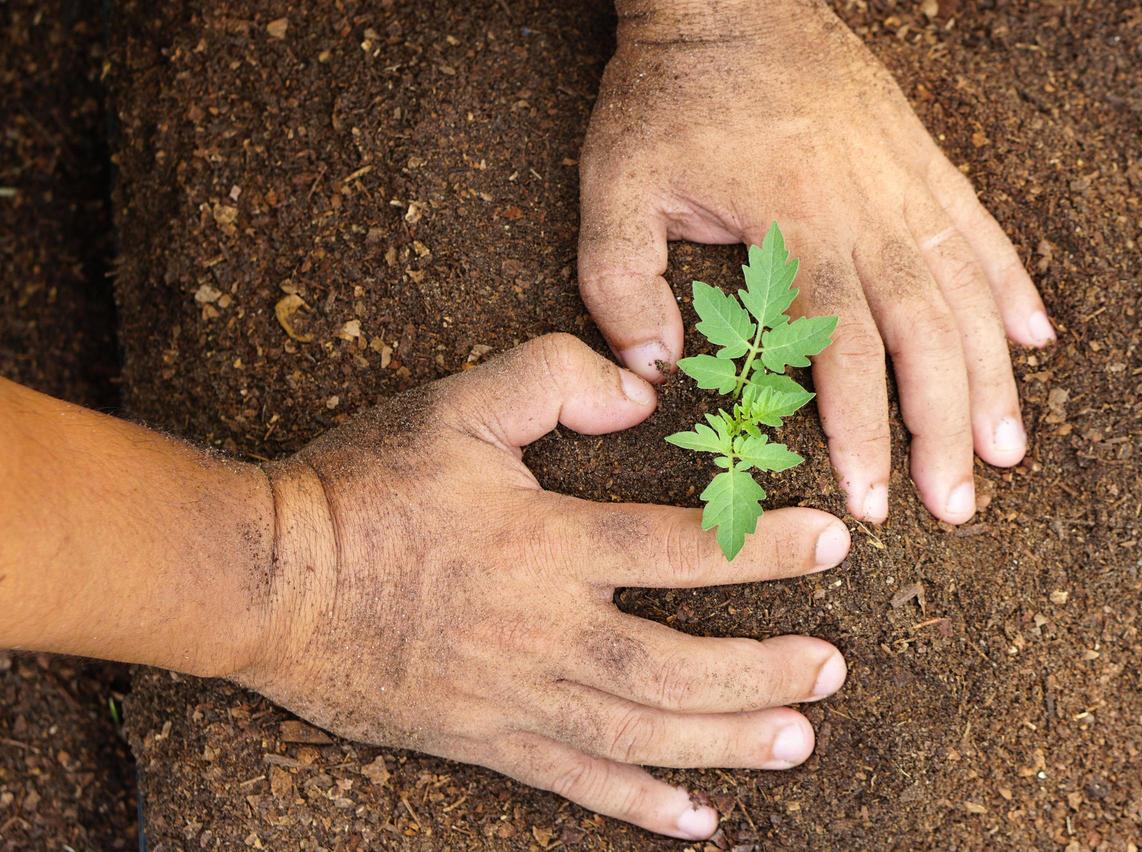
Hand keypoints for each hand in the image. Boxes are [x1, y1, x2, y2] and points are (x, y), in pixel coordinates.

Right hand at [237, 334, 850, 839]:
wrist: (264, 580)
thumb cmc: (363, 486)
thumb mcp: (457, 403)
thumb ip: (555, 378)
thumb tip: (643, 393)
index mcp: (545, 545)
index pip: (680, 550)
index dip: (764, 548)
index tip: (834, 544)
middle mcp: (543, 632)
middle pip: (676, 666)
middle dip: (764, 669)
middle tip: (831, 667)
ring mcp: (514, 698)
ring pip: (641, 735)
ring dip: (725, 741)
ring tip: (797, 740)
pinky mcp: (483, 739)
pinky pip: (574, 783)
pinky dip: (639, 806)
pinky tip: (696, 822)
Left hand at [577, 0, 1054, 526]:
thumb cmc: (667, 94)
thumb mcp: (614, 185)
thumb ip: (622, 283)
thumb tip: (654, 373)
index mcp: (797, 227)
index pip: (842, 350)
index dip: (861, 431)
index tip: (872, 501)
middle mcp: (868, 212)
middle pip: (924, 337)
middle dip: (943, 429)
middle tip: (956, 507)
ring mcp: (906, 184)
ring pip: (967, 295)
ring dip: (992, 377)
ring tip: (1010, 451)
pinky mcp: (923, 159)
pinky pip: (982, 230)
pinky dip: (1012, 286)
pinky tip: (1036, 338)